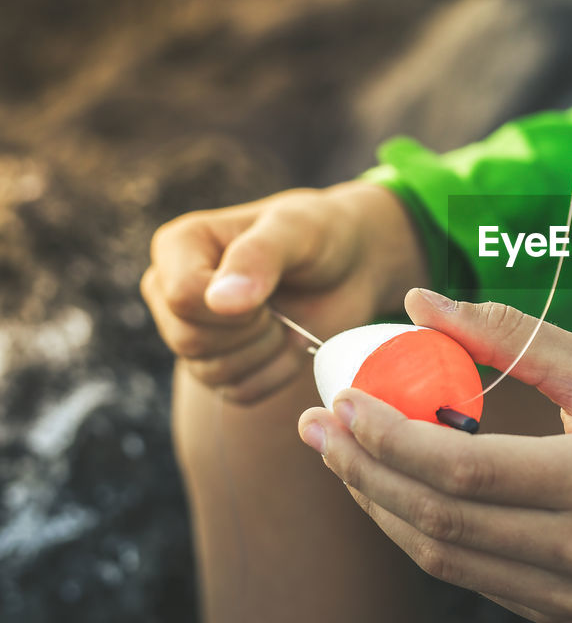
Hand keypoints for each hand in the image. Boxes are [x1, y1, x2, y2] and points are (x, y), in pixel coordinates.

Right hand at [142, 182, 425, 402]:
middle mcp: (169, 290)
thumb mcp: (297, 230)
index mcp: (178, 246)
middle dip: (253, 330)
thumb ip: (258, 257)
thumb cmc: (320, 235)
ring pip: (210, 373)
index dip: (235, 306)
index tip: (273, 287)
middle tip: (284, 305)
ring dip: (267, 351)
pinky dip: (277, 373)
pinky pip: (238, 392)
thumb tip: (219, 301)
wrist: (349, 266)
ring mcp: (188, 331)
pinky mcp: (217, 366)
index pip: (181, 297)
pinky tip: (291, 342)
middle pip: (189, 340)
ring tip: (289, 320)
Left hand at [298, 289, 571, 622]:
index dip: (388, 435)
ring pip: (441, 556)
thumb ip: (511, 335)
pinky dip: (422, 533)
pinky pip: (469, 576)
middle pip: (436, 518)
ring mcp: (571, 594)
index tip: (342, 399)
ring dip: (379, 505)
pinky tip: (399, 492)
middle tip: (317, 428)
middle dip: (361, 470)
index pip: (462, 468)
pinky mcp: (563, 613)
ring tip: (344, 457)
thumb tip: (420, 301)